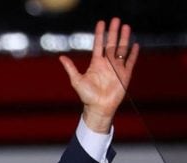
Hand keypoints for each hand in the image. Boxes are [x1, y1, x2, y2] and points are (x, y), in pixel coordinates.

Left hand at [59, 17, 138, 133]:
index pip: (99, 44)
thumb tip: (61, 57)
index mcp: (96, 63)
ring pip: (122, 50)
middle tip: (116, 20)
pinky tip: (135, 45)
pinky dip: (133, 54)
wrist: (98, 108)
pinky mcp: (125, 75)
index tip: (101, 23)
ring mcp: (117, 68)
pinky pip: (130, 62)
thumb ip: (70, 68)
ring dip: (124, 38)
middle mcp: (107, 63)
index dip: (100, 34)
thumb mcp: (76, 80)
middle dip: (114, 32)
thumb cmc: (87, 96)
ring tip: (126, 27)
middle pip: (112, 43)